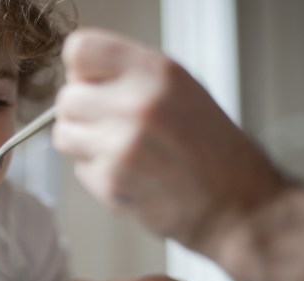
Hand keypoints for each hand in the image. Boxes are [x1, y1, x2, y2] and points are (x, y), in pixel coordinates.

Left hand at [52, 28, 284, 249]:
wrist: (240, 207)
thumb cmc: (215, 151)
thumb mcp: (183, 89)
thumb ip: (130, 76)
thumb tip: (79, 76)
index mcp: (156, 72)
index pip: (79, 50)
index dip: (82, 71)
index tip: (93, 84)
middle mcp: (136, 104)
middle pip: (66, 97)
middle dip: (83, 113)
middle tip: (111, 126)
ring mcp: (120, 145)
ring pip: (63, 134)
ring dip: (84, 144)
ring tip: (120, 151)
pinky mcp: (111, 182)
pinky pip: (79, 169)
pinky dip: (98, 174)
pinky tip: (130, 175)